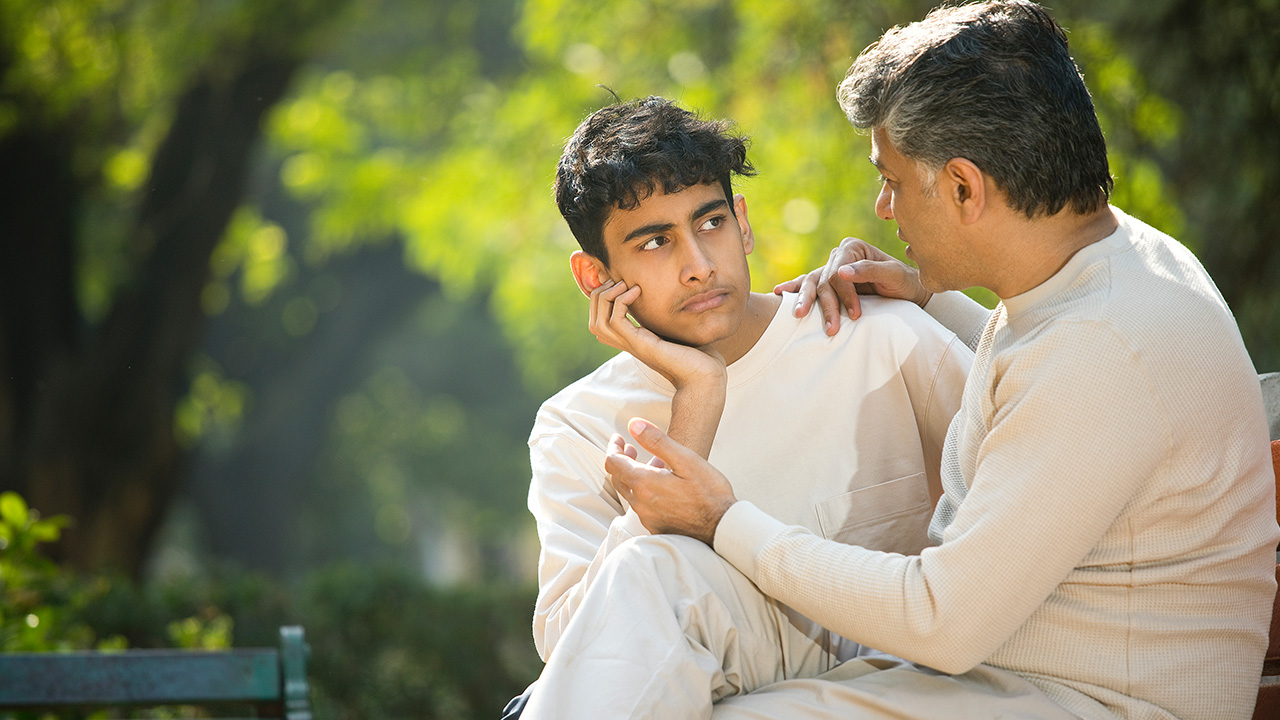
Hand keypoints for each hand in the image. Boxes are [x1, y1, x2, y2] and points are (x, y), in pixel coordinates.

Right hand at [588, 279, 726, 389]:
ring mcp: (633, 345)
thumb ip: (667, 315)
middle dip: (598, 296)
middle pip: (593, 322)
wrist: (706, 376)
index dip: (601, 301)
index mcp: (634, 340)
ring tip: (624, 284)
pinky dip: (621, 301)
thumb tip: (671, 295)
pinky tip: (637, 291)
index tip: (619, 283)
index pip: (600, 323)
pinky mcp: (640, 343)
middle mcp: (629, 343)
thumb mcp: (677, 329)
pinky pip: (614, 321)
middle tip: (618, 281)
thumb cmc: (698, 354)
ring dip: (606, 297)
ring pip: (598, 322)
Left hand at [605, 418, 737, 545]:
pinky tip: (660, 485)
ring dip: (633, 475)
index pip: (613, 463)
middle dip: (621, 460)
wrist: (723, 528)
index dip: (613, 448)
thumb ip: (656, 441)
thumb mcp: (685, 459)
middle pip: (618, 478)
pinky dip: (644, 490)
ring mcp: (647, 517)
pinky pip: (641, 506)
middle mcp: (640, 503)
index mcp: (644, 483)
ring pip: (629, 492)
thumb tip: (634, 425)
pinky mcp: (656, 527)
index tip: (619, 438)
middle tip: (630, 447)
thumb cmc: (709, 493)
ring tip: (650, 462)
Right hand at [773, 238, 930, 335]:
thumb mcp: (894, 275)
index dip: (844, 294)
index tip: (855, 315)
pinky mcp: (827, 283)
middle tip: (830, 328)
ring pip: (812, 284)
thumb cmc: (904, 283)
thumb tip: (841, 272)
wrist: (908, 293)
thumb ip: (869, 270)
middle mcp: (839, 256)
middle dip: (825, 305)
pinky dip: (793, 288)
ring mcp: (831, 269)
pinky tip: (779, 292)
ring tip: (798, 316)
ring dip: (804, 301)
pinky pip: (807, 285)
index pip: (839, 272)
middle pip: (823, 280)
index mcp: (853, 248)